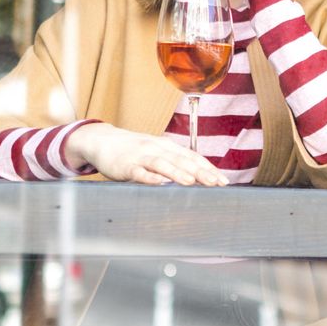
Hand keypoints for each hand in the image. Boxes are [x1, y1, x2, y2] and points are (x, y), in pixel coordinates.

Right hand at [66, 123, 227, 186]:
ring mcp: (141, 157)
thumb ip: (175, 162)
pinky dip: (150, 177)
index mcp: (167, 146)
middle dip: (200, 172)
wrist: (103, 141)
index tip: (223, 180)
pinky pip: (139, 172)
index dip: (208, 168)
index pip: (192, 157)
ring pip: (162, 164)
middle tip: (216, 183)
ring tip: (192, 182)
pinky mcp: (126, 167)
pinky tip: (160, 183)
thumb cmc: (134, 150)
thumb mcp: (157, 151)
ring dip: (177, 172)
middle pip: (182, 160)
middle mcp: (157, 149)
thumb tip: (199, 175)